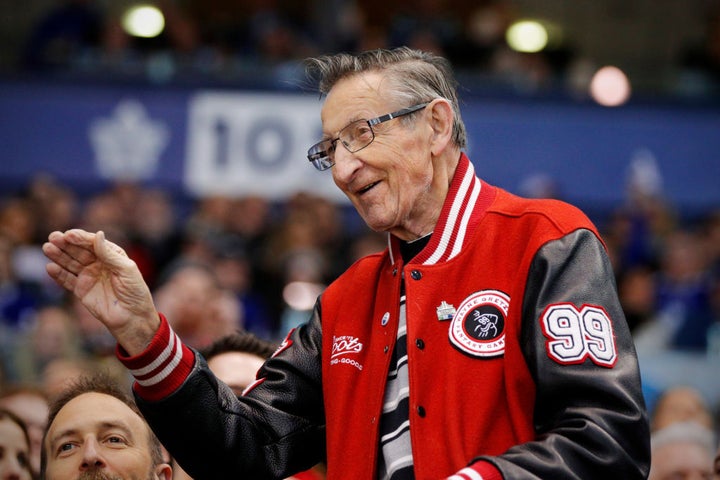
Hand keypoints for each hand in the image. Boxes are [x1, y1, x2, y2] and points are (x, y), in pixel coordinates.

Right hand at [43, 229, 159, 354]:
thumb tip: (98, 234)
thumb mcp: (126, 270)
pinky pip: (67, 280)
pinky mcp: (81, 290)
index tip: (69, 235)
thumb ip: (109, 254)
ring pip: (70, 263)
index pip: (93, 243)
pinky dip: (58, 274)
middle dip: (65, 243)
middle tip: (53, 237)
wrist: (132, 317)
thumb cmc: (135, 292)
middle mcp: (98, 263)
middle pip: (78, 251)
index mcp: (111, 255)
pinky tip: (50, 267)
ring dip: (58, 256)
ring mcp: (88, 276)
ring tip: (47, 248)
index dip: (81, 238)